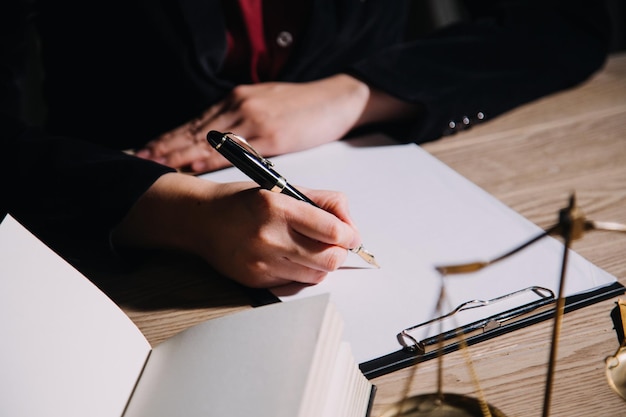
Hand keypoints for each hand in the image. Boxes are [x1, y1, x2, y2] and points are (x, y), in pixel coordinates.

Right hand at [111, 173, 360, 287]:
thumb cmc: (245, 202)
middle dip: (340, 252)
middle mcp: (268, 236)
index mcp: (277, 206)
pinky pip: (294, 283)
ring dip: (321, 264)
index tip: (350, 235)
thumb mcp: (283, 188)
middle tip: (336, 244)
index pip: (332, 231)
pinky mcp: (255, 281)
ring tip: (311, 249)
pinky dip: (301, 272)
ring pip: (316, 275)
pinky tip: (289, 257)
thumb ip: (323, 203)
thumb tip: (350, 227)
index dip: (350, 236)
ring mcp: (260, 262)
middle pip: (329, 259)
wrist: (202, 220)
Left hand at [135, 74, 370, 172]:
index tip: (146, 149)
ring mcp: (253, 120)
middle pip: (193, 130)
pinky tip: (189, 162)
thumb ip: (242, 123)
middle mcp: (239, 108)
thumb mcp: (266, 108)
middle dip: (163, 145)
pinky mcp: (271, 135)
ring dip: (176, 151)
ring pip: (206, 138)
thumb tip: (221, 144)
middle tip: (136, 157)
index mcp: (236, 102)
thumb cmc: (303, 107)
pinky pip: (233, 149)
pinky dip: (208, 156)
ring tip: (151, 161)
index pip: (196, 124)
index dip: (169, 138)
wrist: (336, 98)